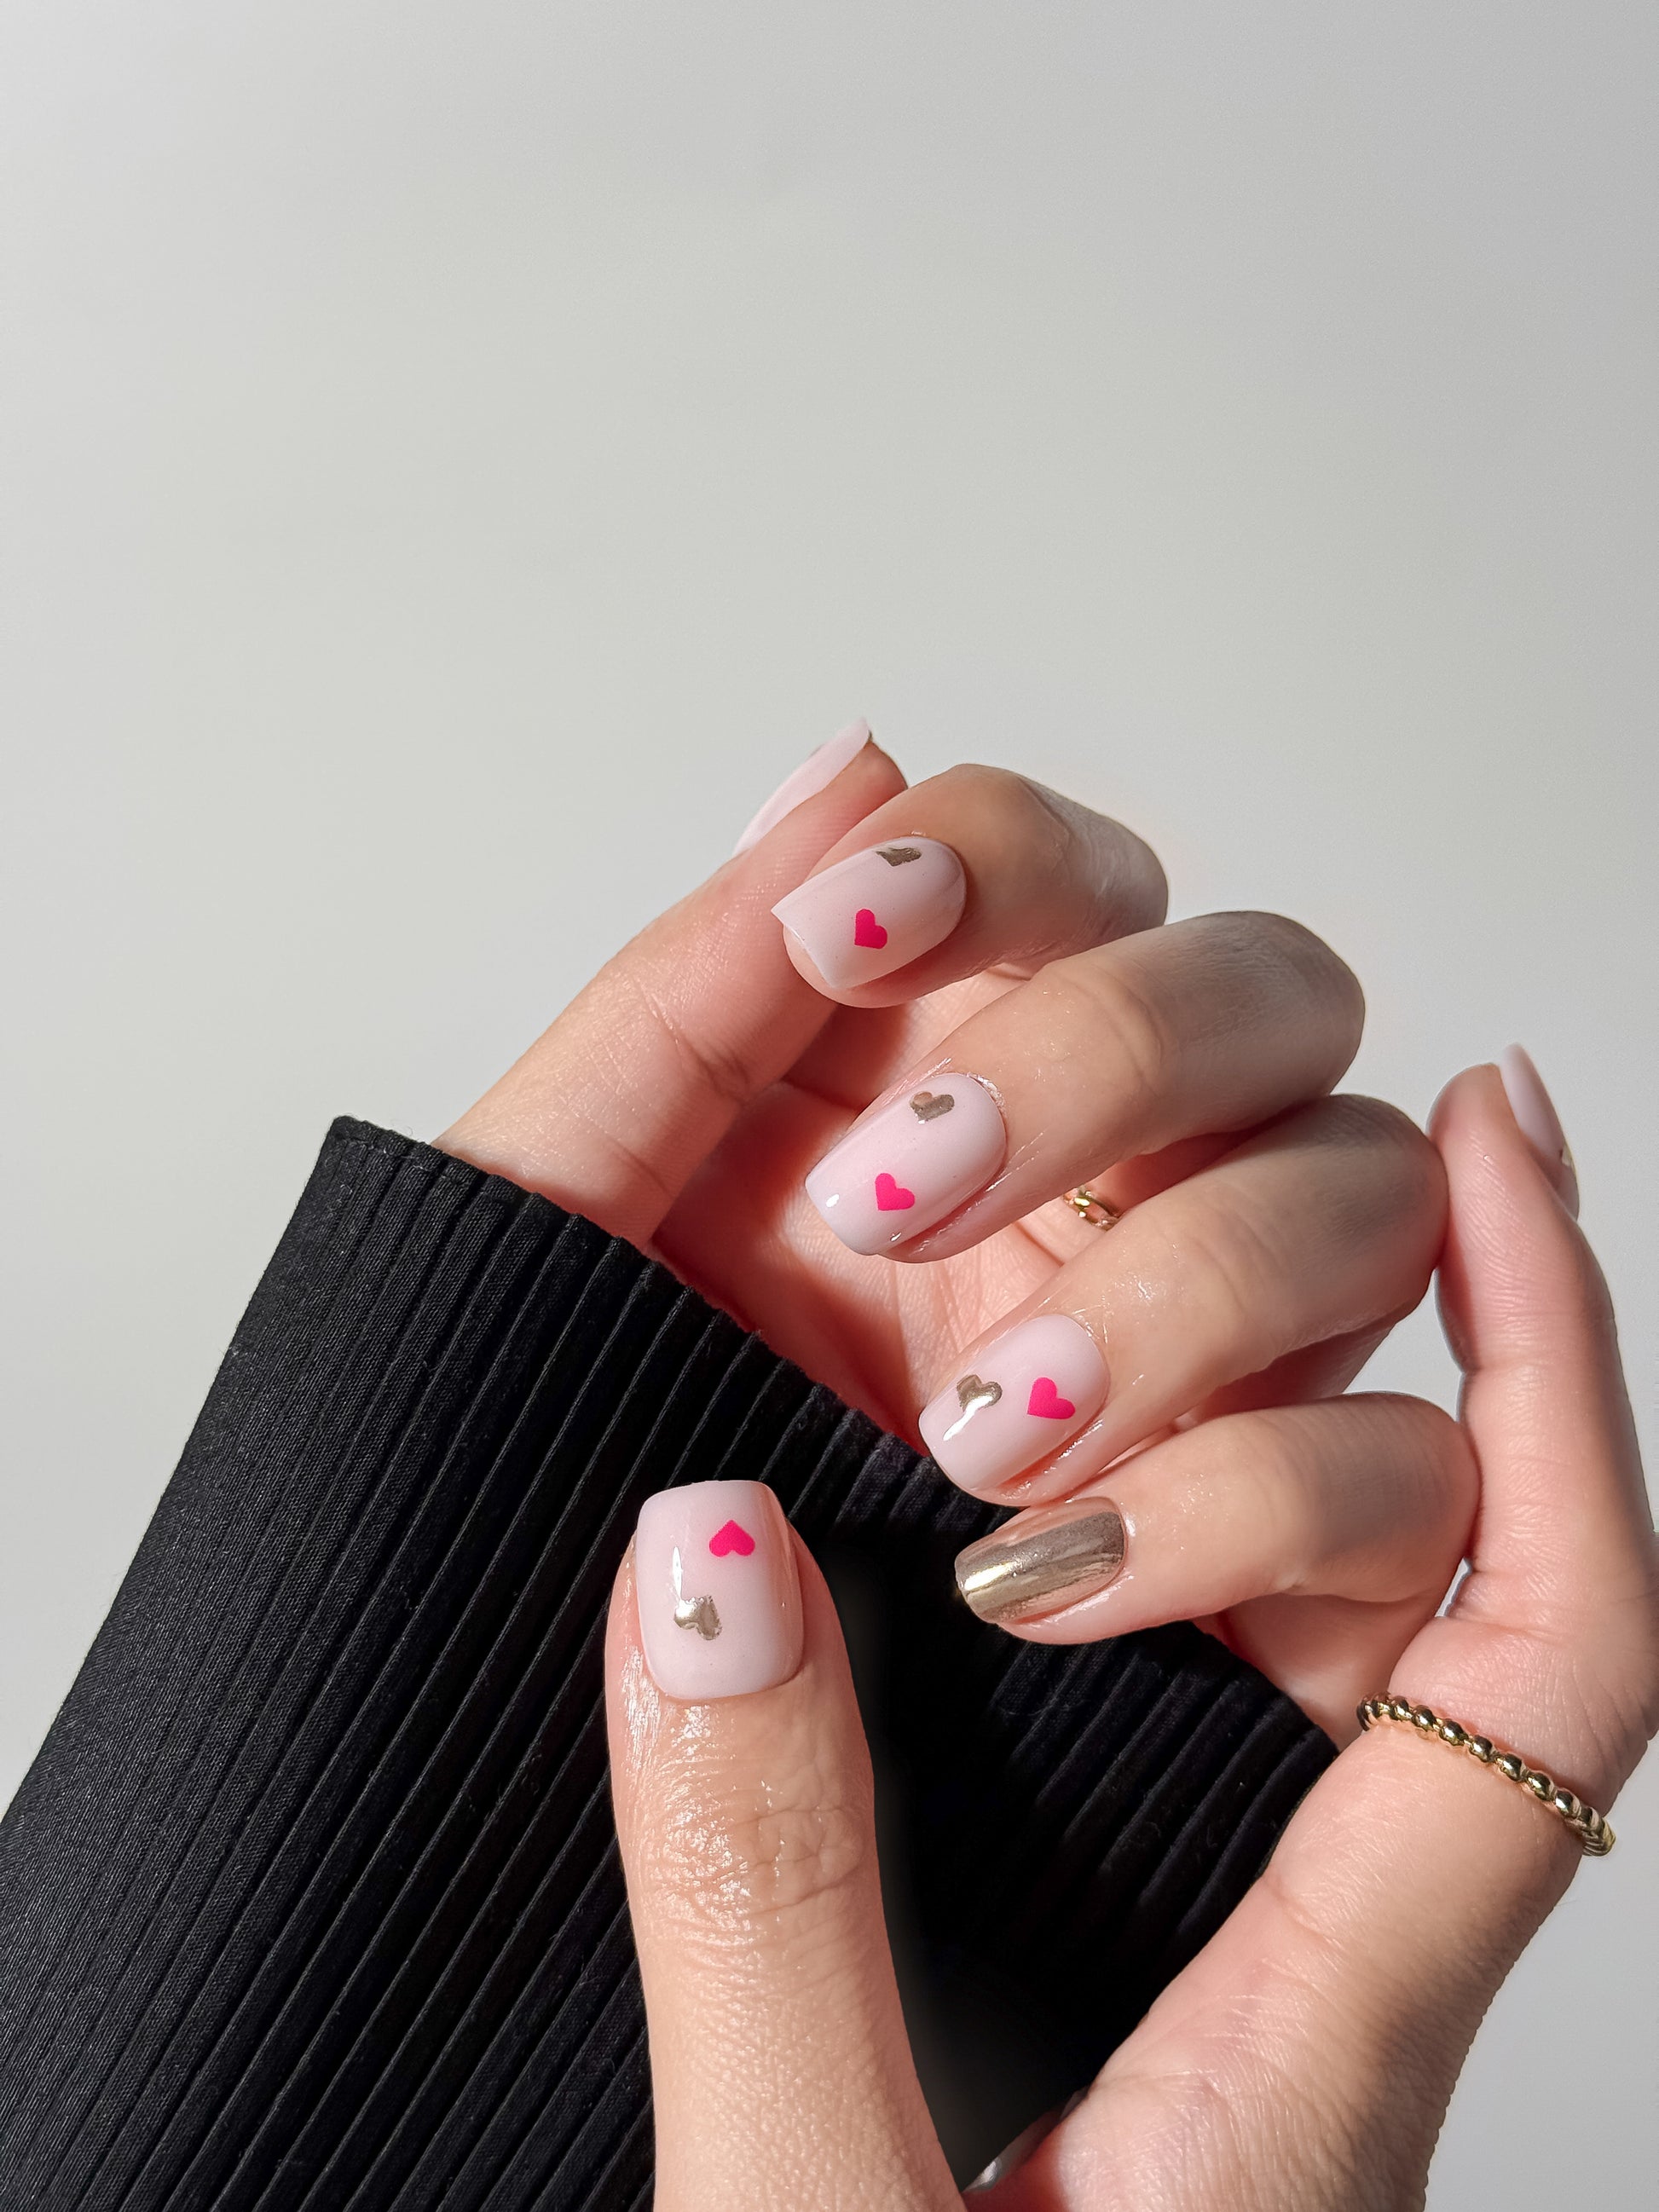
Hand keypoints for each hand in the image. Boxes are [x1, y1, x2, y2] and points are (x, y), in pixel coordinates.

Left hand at [443, 727, 1441, 1735]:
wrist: (536, 1740)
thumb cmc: (542, 1470)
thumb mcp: (560, 1223)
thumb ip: (685, 997)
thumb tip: (839, 774)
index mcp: (948, 1089)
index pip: (1076, 876)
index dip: (1001, 860)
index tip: (846, 930)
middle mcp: (1108, 1193)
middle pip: (1270, 992)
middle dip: (1106, 1057)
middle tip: (898, 1191)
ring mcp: (1209, 1358)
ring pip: (1362, 1197)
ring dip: (1185, 1281)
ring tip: (968, 1433)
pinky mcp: (1283, 1553)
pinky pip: (1397, 1469)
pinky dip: (1252, 1494)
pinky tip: (1052, 1561)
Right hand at [605, 1068, 1657, 2208]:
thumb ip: (769, 1915)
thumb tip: (708, 1563)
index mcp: (1320, 2045)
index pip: (1550, 1644)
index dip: (1559, 1365)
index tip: (1491, 1132)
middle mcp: (1319, 1985)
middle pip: (1464, 1588)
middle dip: (1369, 1340)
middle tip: (1212, 1154)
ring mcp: (1225, 1989)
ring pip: (1327, 1639)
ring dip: (1241, 1428)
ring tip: (1090, 1267)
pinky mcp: (1117, 2003)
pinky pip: (1195, 1728)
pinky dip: (1135, 1558)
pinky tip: (993, 1482)